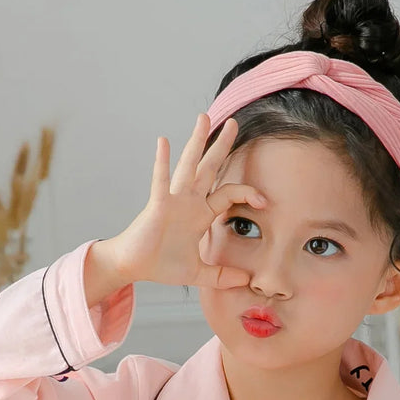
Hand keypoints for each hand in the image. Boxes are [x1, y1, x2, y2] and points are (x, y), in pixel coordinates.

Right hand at [109, 112, 263, 289]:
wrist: (134, 266)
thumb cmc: (161, 265)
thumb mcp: (198, 273)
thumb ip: (220, 276)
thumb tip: (246, 281)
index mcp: (200, 215)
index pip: (228, 195)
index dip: (248, 194)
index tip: (264, 201)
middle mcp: (189, 201)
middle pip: (209, 168)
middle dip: (221, 146)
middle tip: (233, 123)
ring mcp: (173, 200)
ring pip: (189, 166)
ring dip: (197, 142)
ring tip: (205, 118)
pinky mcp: (157, 204)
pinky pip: (161, 180)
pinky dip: (162, 162)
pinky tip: (164, 142)